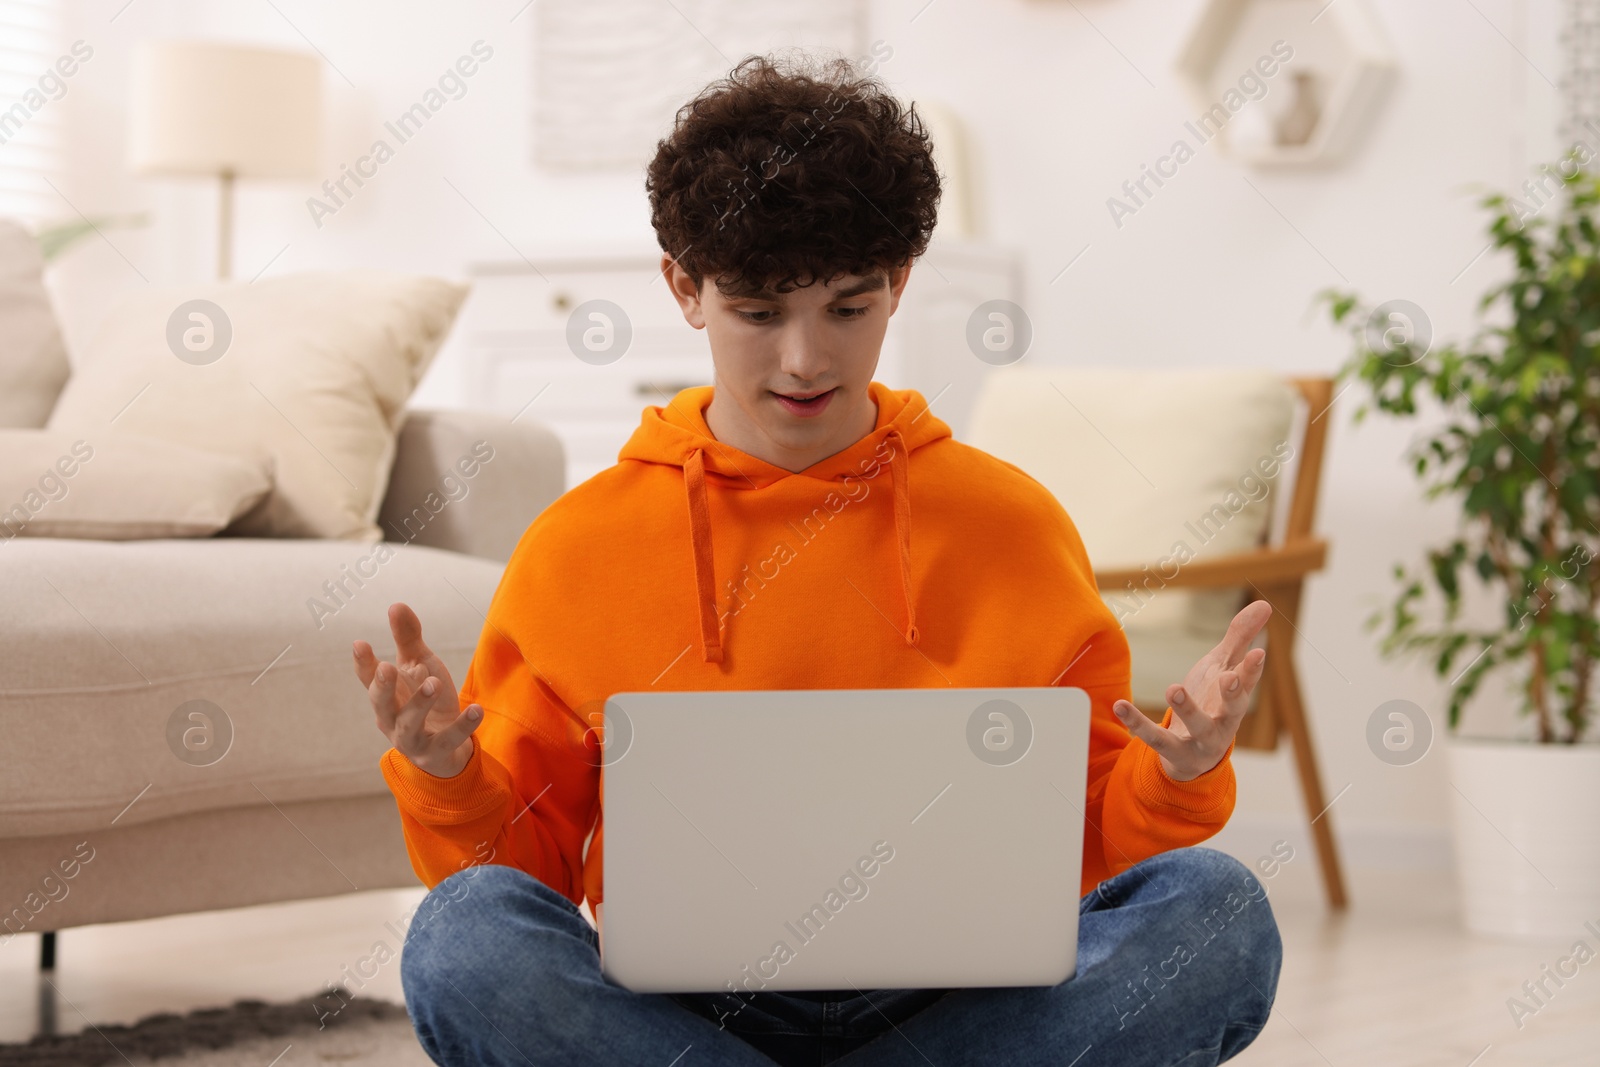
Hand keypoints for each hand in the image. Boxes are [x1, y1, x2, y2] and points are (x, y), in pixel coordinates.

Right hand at [353, 602, 481, 778]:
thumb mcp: (420, 666)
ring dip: (420, 703)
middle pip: (381, 705)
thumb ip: (408, 639)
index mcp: (385, 696)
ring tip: (434, 682)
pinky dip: (463, 725)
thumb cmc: (426, 700)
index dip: (363, 663)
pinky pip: (448, 740)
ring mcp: (412, 740)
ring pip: (410, 724)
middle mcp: (392, 719)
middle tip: (388, 667)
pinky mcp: (436, 753)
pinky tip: (476, 709)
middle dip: (382, 687)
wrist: (447, 748)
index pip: (368, 679)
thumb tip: (396, 604)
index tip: (360, 643)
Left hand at [1112, 600, 1271, 781]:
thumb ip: (1240, 638)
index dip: (1253, 670)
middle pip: (1233, 710)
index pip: (1248, 684)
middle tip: (1228, 677)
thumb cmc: (1211, 702)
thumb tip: (1265, 604)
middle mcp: (1223, 722)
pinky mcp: (1173, 751)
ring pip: (1197, 726)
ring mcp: (1200, 740)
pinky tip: (1120, 705)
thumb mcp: (1223, 668)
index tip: (1259, 653)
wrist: (1193, 755)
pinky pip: (1154, 738)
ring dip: (1187, 709)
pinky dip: (1137, 722)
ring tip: (1174, 688)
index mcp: (1235, 700)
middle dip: (1232, 694)